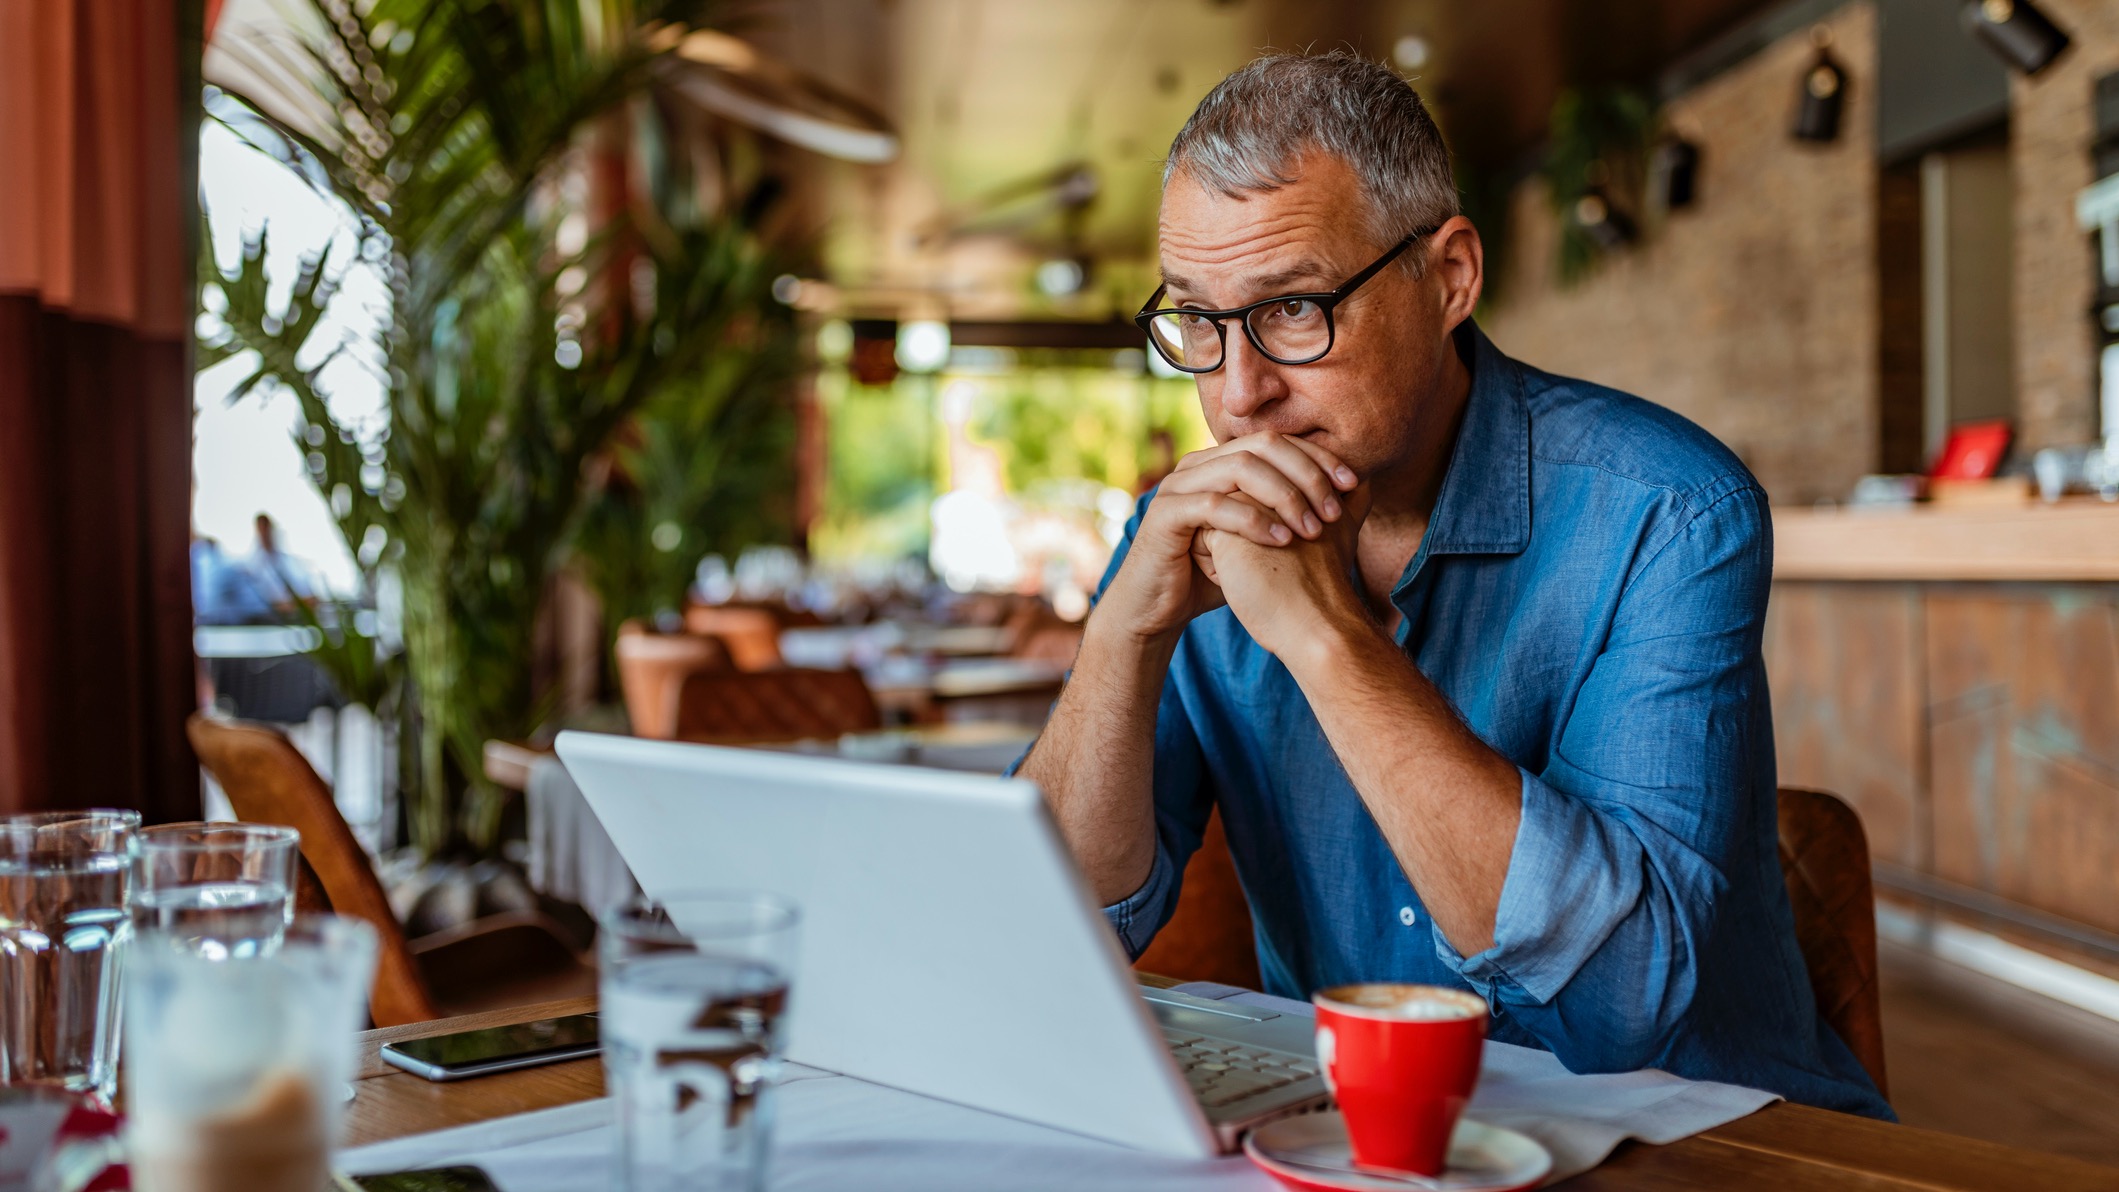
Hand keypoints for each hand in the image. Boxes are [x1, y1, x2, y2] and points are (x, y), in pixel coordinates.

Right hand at [1096, 433, 1359, 643]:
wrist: (1157, 608)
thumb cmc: (1212, 574)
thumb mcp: (1261, 540)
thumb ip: (1294, 513)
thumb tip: (1354, 496)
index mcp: (1221, 462)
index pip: (1278, 441)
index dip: (1318, 457)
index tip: (1353, 483)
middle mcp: (1198, 464)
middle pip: (1263, 445)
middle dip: (1306, 473)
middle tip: (1335, 508)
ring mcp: (1178, 485)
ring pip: (1240, 469)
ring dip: (1284, 495)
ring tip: (1313, 527)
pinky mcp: (1165, 514)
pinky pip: (1214, 505)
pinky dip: (1253, 520)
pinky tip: (1282, 541)